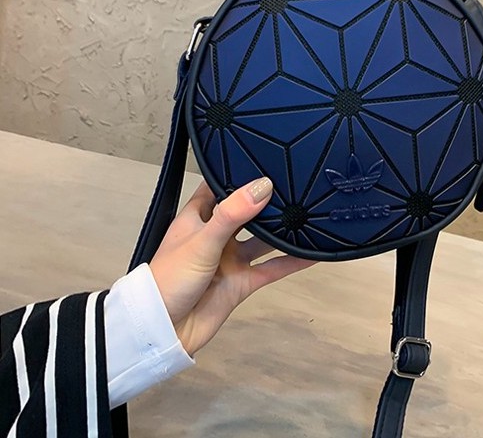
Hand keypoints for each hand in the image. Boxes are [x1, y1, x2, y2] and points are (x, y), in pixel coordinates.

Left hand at [149, 178, 314, 355]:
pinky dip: (291, 261)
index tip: (262, 159)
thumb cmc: (169, 281)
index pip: (219, 186)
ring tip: (306, 214)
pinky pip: (271, 268)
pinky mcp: (241, 282)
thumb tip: (261, 187)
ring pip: (262, 239)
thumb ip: (232, 214)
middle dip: (266, 200)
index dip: (237, 172)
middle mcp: (216, 235)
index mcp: (198, 217)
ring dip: (281, 230)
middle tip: (293, 184)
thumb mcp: (202, 240)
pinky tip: (310, 254)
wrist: (163, 331)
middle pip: (246, 211)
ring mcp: (230, 259)